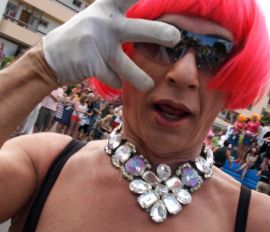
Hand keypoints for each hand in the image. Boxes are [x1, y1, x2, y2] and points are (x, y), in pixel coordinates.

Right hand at [43, 0, 179, 90]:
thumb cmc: (81, 38)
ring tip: (148, 84)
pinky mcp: (92, 64)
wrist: (51, 57)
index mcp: (106, 8)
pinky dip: (114, 81)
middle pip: (139, 29)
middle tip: (176, 37)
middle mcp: (105, 23)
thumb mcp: (98, 20)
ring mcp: (98, 44)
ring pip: (128, 65)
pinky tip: (106, 76)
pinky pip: (114, 78)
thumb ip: (120, 21)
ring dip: (140, 78)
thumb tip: (153, 29)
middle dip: (159, 33)